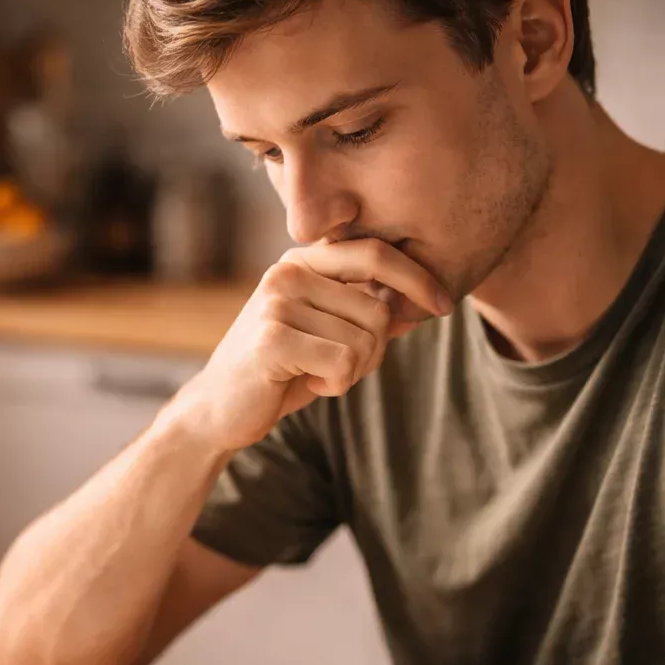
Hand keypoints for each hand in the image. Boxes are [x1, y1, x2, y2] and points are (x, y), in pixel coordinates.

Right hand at [164, 239, 449, 452]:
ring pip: (364, 341)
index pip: (375, 253)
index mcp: (303, 262)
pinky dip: (335, 385)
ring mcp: (277, 302)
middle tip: (338, 367)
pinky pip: (344, 363)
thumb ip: (369, 317)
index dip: (417, 277)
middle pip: (378, 309)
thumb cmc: (280, 373)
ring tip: (314, 374)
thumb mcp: (329, 337)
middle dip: (373, 351)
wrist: (219, 410)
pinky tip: (305, 383)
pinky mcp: (273, 338)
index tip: (445, 305)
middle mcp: (288, 272)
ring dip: (352, 372)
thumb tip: (424, 304)